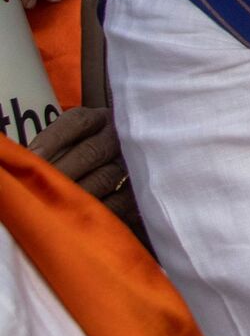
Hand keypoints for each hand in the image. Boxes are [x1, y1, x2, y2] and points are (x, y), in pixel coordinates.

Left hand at [29, 107, 135, 225]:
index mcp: (97, 120)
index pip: (77, 122)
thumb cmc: (76, 155)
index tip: (31, 157)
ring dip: (77, 193)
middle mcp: (118, 138)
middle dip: (62, 171)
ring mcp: (130, 164)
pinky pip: (118, 201)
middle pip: (91, 151)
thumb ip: (48, 149)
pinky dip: (97, 210)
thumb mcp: (66, 142)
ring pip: (105, 178)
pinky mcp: (136, 191)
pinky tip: (79, 216)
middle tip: (40, 189)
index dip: (53, 139)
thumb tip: (26, 161)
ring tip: (56, 206)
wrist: (112, 168)